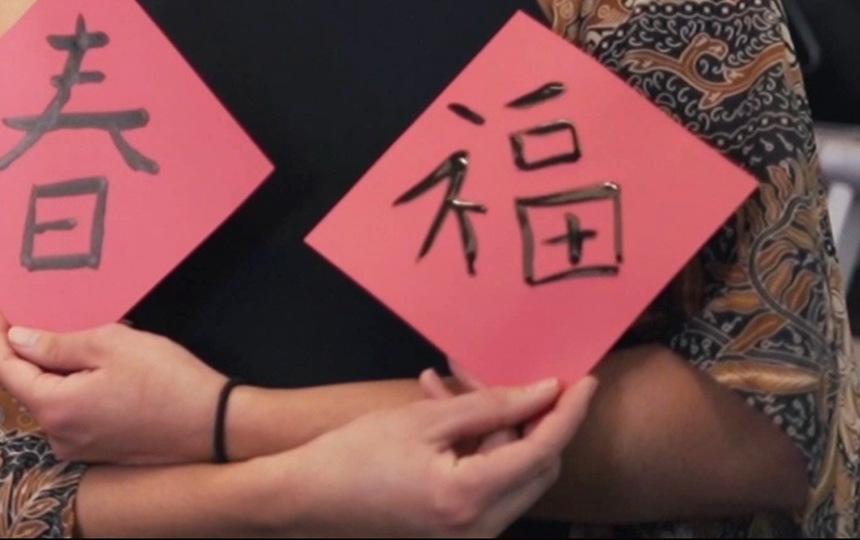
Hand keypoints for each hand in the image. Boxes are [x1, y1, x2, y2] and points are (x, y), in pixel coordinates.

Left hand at [0, 303, 222, 464]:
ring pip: (51, 394)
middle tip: (31, 304)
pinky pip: (71, 407)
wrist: (216, 426)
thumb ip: (56, 343)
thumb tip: (18, 338)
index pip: (6, 367)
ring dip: (52, 360)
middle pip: (27, 382)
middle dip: (26, 342)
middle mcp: (60, 435)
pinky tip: (88, 354)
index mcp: (56, 409)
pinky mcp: (99, 447)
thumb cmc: (167, 382)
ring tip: (65, 323)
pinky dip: (71, 379)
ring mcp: (79, 445)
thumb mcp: (110, 346)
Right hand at [286, 375, 597, 536]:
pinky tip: (441, 412)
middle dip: (525, 417)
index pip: (542, 451)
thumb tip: (543, 392)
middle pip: (535, 467)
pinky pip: (489, 485)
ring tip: (445, 385)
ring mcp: (473, 536)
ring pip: (512, 473)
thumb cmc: (357, 455)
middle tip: (490, 373)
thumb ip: (488, 406)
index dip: (568, 413)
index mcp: (472, 498)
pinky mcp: (461, 532)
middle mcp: (482, 529)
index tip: (585, 380)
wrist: (311, 498)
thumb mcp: (422, 419)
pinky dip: (477, 449)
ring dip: (494, 428)